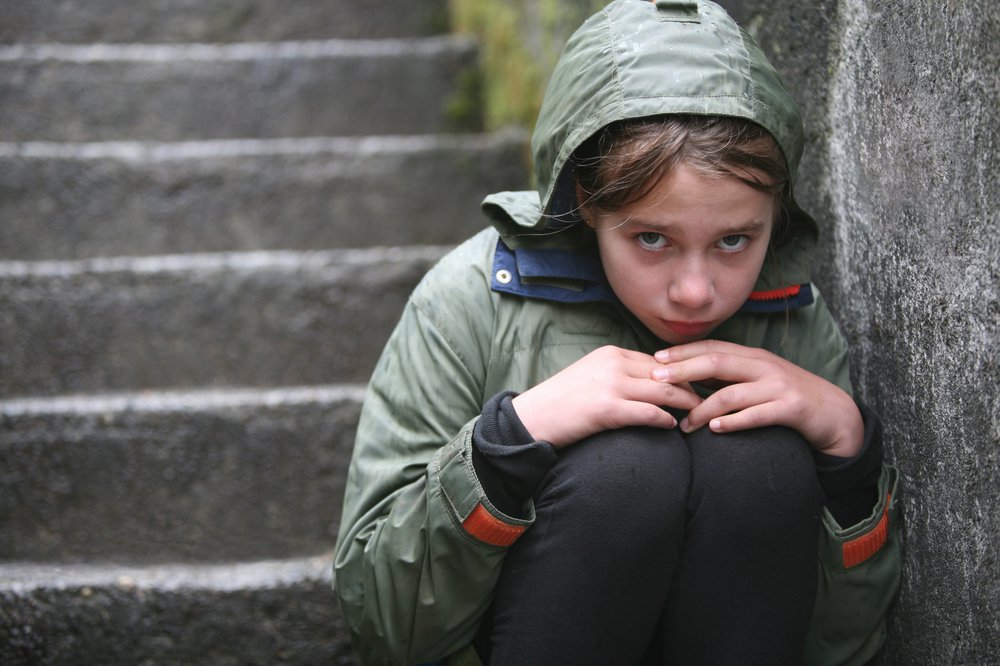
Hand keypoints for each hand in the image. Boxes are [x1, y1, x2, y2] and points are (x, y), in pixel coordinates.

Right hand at [511, 345, 702, 447]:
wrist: (532, 418)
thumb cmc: (562, 402)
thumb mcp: (591, 376)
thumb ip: (619, 374)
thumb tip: (650, 384)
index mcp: (610, 354)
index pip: (659, 361)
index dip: (682, 374)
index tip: (699, 385)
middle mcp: (613, 364)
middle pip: (667, 374)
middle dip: (691, 387)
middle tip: (709, 400)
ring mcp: (611, 386)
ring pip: (664, 393)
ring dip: (686, 405)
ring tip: (698, 415)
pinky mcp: (607, 409)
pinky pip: (649, 413)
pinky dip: (665, 420)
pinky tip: (673, 427)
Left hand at [651, 340, 863, 456]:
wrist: (835, 414)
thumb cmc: (788, 398)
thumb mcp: (758, 381)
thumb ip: (728, 378)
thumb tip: (687, 379)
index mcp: (753, 357)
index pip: (712, 348)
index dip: (683, 352)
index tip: (655, 359)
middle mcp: (764, 366)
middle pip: (717, 363)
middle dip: (683, 370)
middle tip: (656, 380)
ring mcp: (778, 386)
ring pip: (732, 393)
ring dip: (703, 409)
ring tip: (684, 424)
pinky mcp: (792, 408)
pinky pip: (757, 414)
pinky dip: (734, 422)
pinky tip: (715, 430)